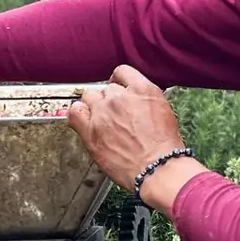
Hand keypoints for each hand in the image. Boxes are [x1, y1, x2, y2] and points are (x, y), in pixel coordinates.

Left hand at [66, 66, 189, 192]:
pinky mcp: (90, 131)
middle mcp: (119, 97)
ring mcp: (102, 113)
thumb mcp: (164, 111)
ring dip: (95, 106)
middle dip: (111, 100)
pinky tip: (85, 121)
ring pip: (89, 97)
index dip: (120, 82)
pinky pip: (75, 112)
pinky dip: (78, 113)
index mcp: (142, 89)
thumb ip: (145, 99)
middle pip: (107, 88)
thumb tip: (134, 99)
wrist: (157, 168)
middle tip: (117, 115)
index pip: (122, 72)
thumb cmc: (164, 146)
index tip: (120, 89)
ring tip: (103, 120)